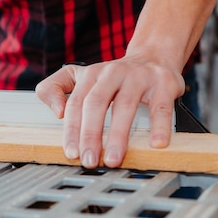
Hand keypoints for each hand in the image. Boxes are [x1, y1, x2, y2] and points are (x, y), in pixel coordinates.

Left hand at [35, 56, 184, 167]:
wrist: (153, 57)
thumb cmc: (113, 77)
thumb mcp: (79, 76)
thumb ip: (55, 88)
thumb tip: (57, 111)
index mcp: (90, 74)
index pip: (76, 103)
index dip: (72, 129)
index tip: (71, 152)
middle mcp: (112, 73)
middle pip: (96, 103)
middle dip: (90, 135)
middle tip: (89, 160)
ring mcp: (138, 76)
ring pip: (125, 106)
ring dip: (118, 136)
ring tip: (113, 159)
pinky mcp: (163, 83)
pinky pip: (160, 107)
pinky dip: (159, 126)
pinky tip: (156, 144)